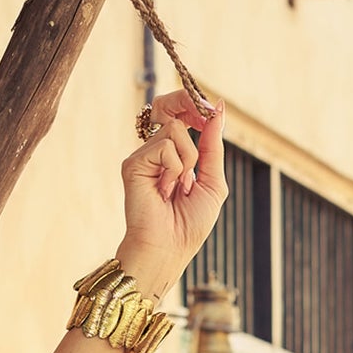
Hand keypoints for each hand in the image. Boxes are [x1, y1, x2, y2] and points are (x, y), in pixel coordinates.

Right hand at [118, 93, 226, 293]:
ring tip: (180, 186)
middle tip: (205, 116)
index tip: (212, 111)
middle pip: (168, 105)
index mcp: (172, 156)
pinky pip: (165, 147)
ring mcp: (143, 157)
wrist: (168, 249)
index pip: (179, 115)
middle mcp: (155, 152)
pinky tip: (165, 190)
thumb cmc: (189, 224)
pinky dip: (175, 169)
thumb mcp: (213, 181)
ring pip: (175, 130)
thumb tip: (219, 108)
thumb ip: (213, 145)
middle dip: (188, 103)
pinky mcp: (133, 163)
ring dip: (188, 159)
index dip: (194, 106)